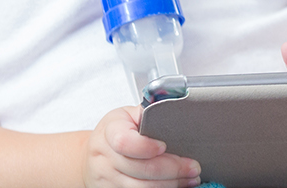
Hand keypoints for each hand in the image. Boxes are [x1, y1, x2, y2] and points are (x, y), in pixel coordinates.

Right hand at [84, 106, 201, 187]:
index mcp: (109, 131)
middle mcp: (104, 156)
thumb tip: (175, 106)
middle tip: (193, 167)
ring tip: (190, 178)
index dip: (146, 147)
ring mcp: (106, 178)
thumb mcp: (127, 116)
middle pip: (140, 169)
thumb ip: (148, 113)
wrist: (93, 156)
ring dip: (171, 184)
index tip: (165, 146)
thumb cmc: (116, 132)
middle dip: (172, 169)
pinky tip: (176, 185)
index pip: (124, 141)